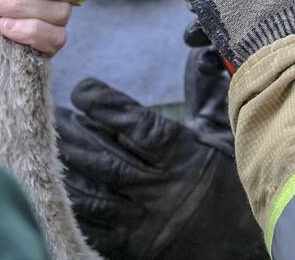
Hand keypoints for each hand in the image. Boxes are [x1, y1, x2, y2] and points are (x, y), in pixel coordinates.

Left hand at [56, 61, 267, 259]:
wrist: (244, 241)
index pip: (138, 127)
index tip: (83, 90)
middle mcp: (162, 190)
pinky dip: (73, 204)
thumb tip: (199, 53)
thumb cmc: (232, 179)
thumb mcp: (222, 135)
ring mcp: (146, 221)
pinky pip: (94, 225)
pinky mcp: (134, 246)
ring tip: (50, 145)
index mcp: (185, 158)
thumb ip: (205, 95)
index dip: (106, 106)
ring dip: (68, 168)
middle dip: (75, 135)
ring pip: (95, 193)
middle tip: (54, 115)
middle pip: (107, 159)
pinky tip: (58, 183)